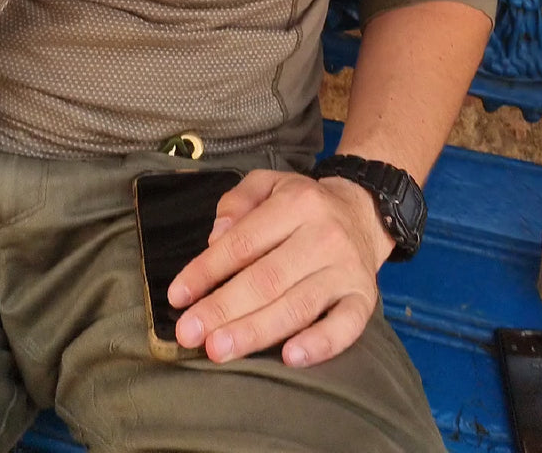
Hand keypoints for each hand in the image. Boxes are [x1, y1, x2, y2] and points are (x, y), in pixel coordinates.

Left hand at [168, 169, 393, 367]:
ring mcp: (346, 269)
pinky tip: (289, 357)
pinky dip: (320, 344)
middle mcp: (324, 236)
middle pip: (267, 279)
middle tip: (189, 334)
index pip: (243, 242)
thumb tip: (215, 237)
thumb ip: (237, 201)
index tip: (177, 296)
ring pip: (298, 306)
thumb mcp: (268, 184)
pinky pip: (345, 326)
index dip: (207, 270)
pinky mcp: (364, 298)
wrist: (363, 212)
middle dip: (224, 308)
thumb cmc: (303, 204)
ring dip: (255, 331)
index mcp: (296, 204)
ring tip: (219, 349)